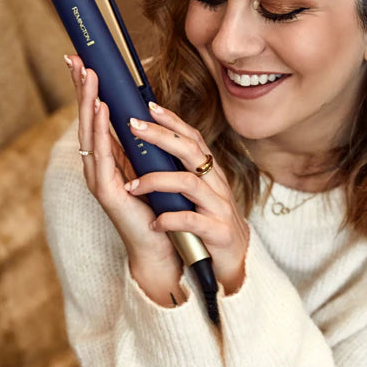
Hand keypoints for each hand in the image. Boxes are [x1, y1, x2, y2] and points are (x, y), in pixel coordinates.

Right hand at [65, 54, 183, 306]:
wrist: (162, 245)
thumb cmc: (158, 205)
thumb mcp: (149, 164)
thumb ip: (140, 141)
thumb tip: (140, 109)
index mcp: (107, 158)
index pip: (94, 116)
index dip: (88, 89)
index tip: (82, 61)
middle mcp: (97, 165)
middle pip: (86, 119)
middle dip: (81, 88)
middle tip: (76, 59)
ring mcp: (98, 178)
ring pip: (90, 132)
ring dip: (88, 102)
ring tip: (87, 76)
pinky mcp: (107, 192)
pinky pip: (103, 154)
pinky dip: (100, 130)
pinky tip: (101, 109)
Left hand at [125, 102, 249, 295]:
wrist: (235, 260)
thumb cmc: (209, 223)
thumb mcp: (196, 193)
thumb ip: (179, 172)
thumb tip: (151, 148)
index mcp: (210, 173)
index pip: (192, 138)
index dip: (173, 120)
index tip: (148, 106)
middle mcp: (217, 185)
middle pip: (191, 151)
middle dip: (161, 136)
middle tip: (133, 127)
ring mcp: (219, 207)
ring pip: (189, 183)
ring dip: (156, 181)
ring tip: (131, 186)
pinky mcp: (218, 232)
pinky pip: (192, 220)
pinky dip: (170, 220)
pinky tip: (154, 223)